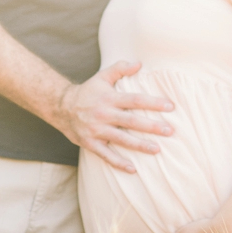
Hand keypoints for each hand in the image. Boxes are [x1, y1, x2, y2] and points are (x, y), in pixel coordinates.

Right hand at [55, 61, 174, 172]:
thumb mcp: (102, 77)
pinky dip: (119, 163)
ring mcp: (96, 130)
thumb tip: (140, 63)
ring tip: (157, 149)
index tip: (170, 106)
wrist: (61, 107)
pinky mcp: (90, 143)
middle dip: (151, 126)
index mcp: (109, 98)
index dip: (153, 103)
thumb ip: (120, 68)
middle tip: (170, 131)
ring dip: (140, 145)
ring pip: (121, 139)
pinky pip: (106, 155)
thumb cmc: (88, 91)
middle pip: (131, 121)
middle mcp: (103, 114)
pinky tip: (133, 169)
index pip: (134, 100)